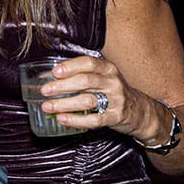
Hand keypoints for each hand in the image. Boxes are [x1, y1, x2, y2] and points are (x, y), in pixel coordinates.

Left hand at [37, 55, 160, 138]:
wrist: (139, 110)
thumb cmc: (114, 91)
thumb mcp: (104, 77)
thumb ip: (83, 74)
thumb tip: (51, 76)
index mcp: (108, 69)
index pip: (88, 63)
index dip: (70, 67)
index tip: (54, 72)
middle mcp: (112, 82)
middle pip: (85, 81)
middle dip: (62, 86)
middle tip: (45, 90)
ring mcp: (115, 101)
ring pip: (87, 100)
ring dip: (64, 104)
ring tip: (48, 106)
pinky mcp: (115, 118)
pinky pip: (94, 120)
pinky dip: (76, 120)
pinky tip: (62, 119)